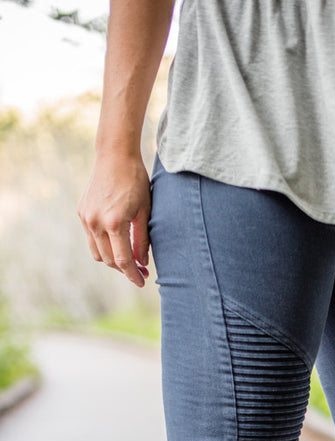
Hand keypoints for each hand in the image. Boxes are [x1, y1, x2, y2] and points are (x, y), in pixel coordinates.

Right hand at [78, 153, 151, 287]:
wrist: (115, 156)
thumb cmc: (135, 181)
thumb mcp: (145, 211)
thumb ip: (142, 240)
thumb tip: (142, 263)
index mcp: (114, 223)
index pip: (123, 261)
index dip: (133, 275)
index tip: (142, 282)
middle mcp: (96, 222)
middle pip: (109, 260)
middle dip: (125, 270)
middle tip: (141, 272)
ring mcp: (86, 217)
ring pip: (97, 252)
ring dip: (113, 260)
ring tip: (129, 260)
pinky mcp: (82, 212)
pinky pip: (92, 238)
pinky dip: (104, 246)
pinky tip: (118, 243)